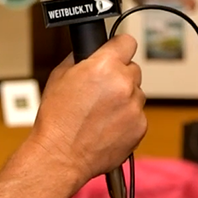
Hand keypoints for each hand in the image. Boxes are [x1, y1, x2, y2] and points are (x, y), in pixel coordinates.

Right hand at [29, 34, 146, 184]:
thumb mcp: (59, 76)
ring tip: (101, 113)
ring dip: (124, 99)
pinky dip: (126, 120)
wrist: (60, 156)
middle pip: (133, 69)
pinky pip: (137, 116)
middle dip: (120, 76)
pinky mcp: (140, 127)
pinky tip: (106, 127)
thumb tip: (91, 52)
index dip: (119, 47)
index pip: (127, 42)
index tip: (117, 52)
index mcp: (105, 66)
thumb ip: (81, 59)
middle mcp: (124, 84)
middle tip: (101, 90)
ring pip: (136, 93)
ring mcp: (134, 107)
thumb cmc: (57, 119)